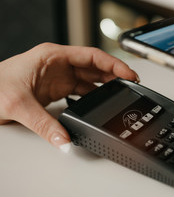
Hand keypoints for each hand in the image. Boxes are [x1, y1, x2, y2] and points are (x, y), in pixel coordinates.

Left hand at [0, 43, 138, 151]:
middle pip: (94, 67)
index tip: (128, 73)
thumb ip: (44, 125)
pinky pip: (81, 91)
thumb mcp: (18, 105)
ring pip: (90, 79)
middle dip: (114, 75)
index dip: (113, 64)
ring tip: (121, 94)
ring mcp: (58, 77)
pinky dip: (93, 97)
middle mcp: (58, 65)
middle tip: (131, 85)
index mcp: (52, 56)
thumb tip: (64, 140)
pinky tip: (101, 103)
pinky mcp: (56, 90)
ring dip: (106, 86)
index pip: (91, 56)